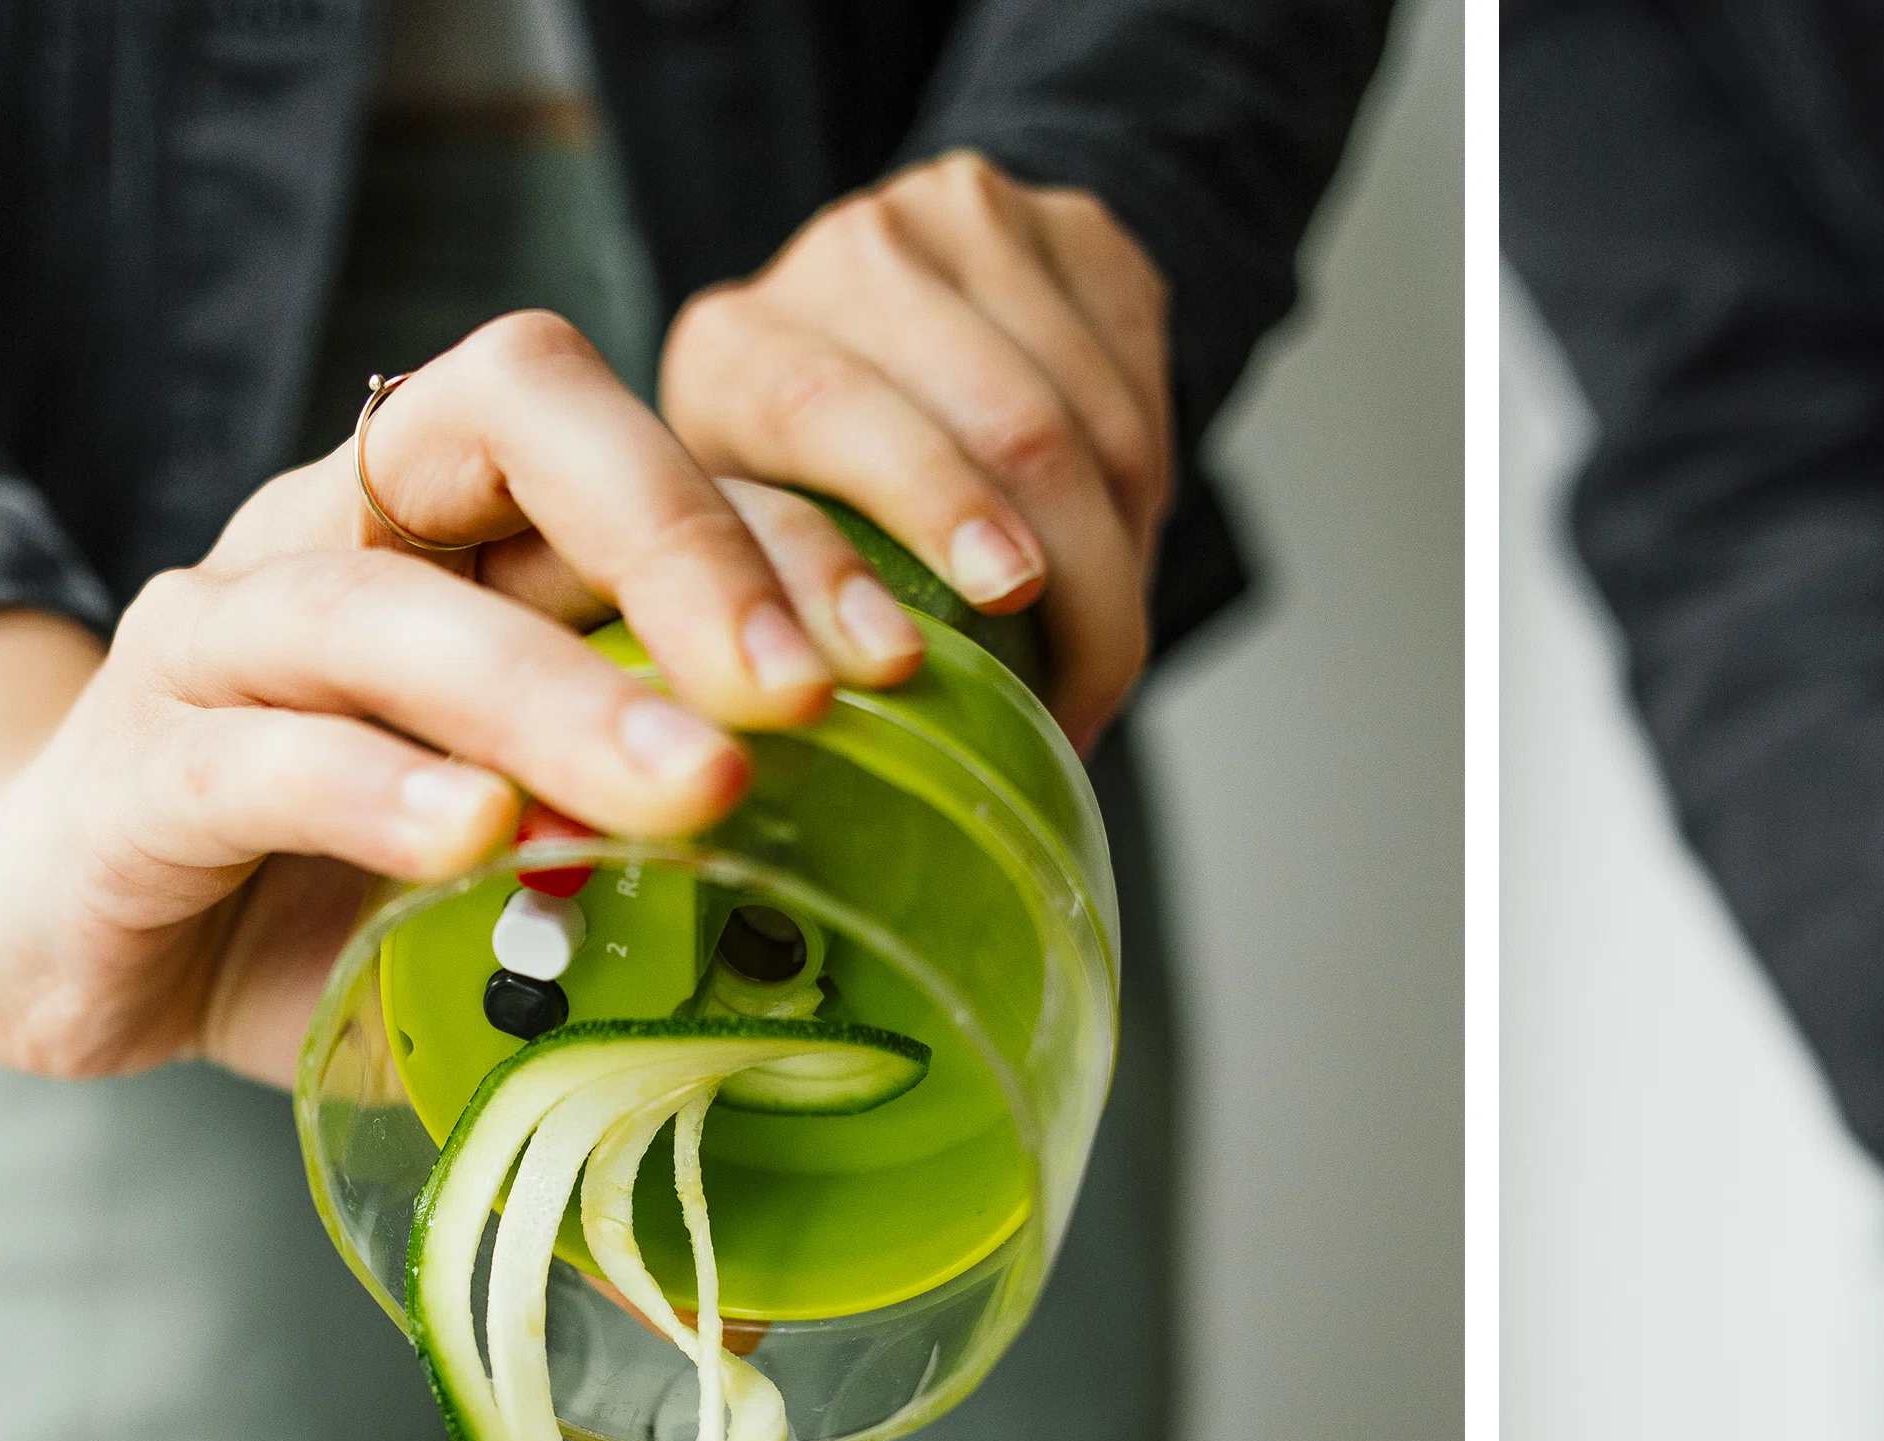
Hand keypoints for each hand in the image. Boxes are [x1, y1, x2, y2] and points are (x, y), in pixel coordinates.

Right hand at [0, 311, 873, 1084]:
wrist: (63, 933)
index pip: (643, 446)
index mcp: (465, 525)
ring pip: (391, 601)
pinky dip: (378, 792)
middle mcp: (347, 535)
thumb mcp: (530, 864)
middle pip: (519, 416)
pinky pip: (258, 752)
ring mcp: (225, 639)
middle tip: (805, 690)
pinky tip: (480, 844)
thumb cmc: (333, 884)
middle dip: (685, 533)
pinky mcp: (136, 768)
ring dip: (558, 692)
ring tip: (694, 793)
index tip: (910, 655)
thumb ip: (667, 867)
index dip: (784, 525)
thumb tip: (875, 973)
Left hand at [663, 149, 1171, 748]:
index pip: (829, 405)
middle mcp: (837, 260)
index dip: (934, 502)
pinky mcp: (1065, 225)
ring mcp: (960, 224)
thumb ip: (804, 614)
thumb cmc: (826, 474)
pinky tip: (1125, 535)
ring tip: (1107, 635)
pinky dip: (1150, 486)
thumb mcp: (777, 539)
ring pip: (1094, 416)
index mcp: (733, 349)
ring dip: (1123, 549)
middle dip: (1077, 578)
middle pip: (1003, 419)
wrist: (923, 306)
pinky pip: (1143, 383)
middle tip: (1088, 690)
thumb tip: (872, 773)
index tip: (1007, 596)